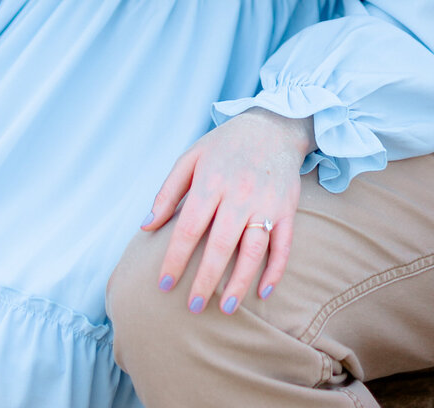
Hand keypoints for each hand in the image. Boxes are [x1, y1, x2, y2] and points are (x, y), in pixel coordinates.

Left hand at [140, 108, 313, 313]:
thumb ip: (168, 192)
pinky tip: (263, 292)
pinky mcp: (287, 208)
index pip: (189, 228)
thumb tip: (146, 226)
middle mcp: (240, 193)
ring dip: (240, 282)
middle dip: (205, 280)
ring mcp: (267, 202)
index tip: (164, 285)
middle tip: (193, 307)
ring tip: (226, 308)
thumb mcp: (191, 157)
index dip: (175, 259)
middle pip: (220, 245)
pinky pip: (284, 245)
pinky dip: (276, 270)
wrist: (273, 125)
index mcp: (212, 181)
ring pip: (253, 250)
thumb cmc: (225, 145)